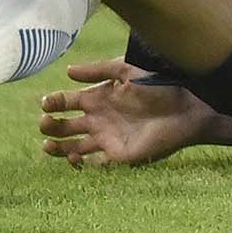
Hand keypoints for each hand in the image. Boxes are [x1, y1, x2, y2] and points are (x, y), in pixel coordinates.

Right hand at [37, 60, 217, 168]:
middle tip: (44, 122)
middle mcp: (99, 119)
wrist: (186, 106)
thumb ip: (99, 69)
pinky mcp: (117, 155)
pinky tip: (75, 154)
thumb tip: (68, 71)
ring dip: (56, 147)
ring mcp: (106, 138)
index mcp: (99, 97)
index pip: (67, 101)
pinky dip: (78, 162)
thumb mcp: (127, 70)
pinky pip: (91, 163)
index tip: (46, 103)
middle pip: (64, 125)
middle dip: (49, 125)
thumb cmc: (160, 85)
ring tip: (48, 144)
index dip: (53, 103)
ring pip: (72, 147)